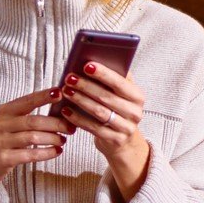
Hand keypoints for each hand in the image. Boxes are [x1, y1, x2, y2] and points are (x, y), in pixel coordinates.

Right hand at [0, 86, 75, 202]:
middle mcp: (0, 124)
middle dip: (56, 123)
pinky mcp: (3, 158)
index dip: (45, 96)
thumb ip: (25, 116)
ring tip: (63, 140)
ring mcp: (0, 141)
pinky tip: (56, 151)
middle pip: (34, 121)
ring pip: (33, 137)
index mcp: (3, 111)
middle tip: (70, 127)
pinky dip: (47, 153)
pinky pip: (30, 154)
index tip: (61, 93)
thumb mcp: (6, 124)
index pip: (27, 101)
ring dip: (53, 139)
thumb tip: (57, 109)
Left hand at [58, 62, 150, 200]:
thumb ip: (112, 79)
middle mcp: (135, 112)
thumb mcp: (121, 95)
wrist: (124, 141)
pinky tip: (66, 110)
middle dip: (86, 86)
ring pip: (99, 112)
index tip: (87, 65)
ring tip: (66, 91)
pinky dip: (78, 118)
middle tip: (70, 78)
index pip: (120, 82)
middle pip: (107, 97)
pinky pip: (93, 128)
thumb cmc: (117, 110)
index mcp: (137, 96)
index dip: (103, 73)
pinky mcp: (115, 140)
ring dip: (80, 100)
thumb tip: (92, 61)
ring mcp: (126, 128)